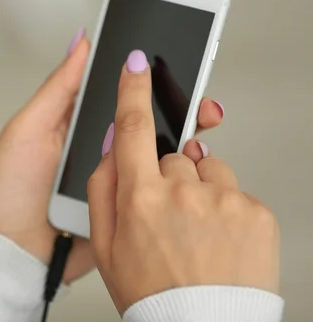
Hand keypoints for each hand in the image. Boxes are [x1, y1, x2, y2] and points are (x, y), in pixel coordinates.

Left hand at [0, 33, 224, 283]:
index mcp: (79, 123)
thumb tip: (82, 41)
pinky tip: (192, 165)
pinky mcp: (124, 205)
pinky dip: (174, 176)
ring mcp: (115, 176)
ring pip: (158, 152)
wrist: (12, 252)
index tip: (172, 65)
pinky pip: (153, 187)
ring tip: (201, 125)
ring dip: (184, 138)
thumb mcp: (27, 130)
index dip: (145, 79)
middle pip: (146, 120)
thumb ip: (58, 88)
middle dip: (178, 106)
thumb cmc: (9, 189)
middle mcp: (101, 146)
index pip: (119, 94)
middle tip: (201, 102)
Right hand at [88, 50, 279, 313]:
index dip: (133, 90)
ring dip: (201, 190)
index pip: (133, 128)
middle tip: (168, 216)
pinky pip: (236, 192)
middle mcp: (182, 192)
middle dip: (169, 175)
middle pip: (173, 155)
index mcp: (140, 198)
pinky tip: (219, 240)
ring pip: (207, 170)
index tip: (136, 64)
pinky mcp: (256, 211)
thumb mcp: (105, 246)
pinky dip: (227, 209)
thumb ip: (102, 188)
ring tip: (197, 232)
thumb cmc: (153, 294)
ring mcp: (224, 200)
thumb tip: (112, 148)